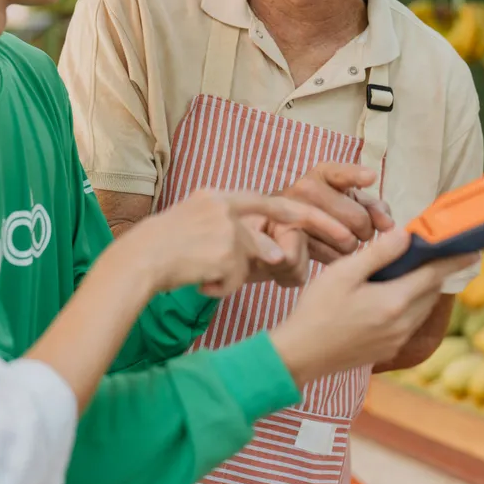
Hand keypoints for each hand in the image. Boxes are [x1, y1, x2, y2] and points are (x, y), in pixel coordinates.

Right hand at [124, 190, 356, 297]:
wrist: (135, 263)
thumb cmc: (161, 253)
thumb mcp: (197, 230)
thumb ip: (234, 235)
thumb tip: (273, 255)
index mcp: (219, 197)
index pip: (270, 201)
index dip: (304, 212)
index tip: (334, 219)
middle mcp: (224, 205)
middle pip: (279, 216)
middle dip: (318, 227)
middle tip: (348, 240)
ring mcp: (225, 227)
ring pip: (254, 257)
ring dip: (232, 273)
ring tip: (204, 275)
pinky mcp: (223, 250)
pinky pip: (234, 279)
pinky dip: (218, 286)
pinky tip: (196, 281)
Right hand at [268, 232, 476, 386]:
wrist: (301, 355)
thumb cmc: (317, 310)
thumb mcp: (342, 274)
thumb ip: (378, 254)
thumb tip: (406, 236)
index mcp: (394, 302)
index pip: (434, 276)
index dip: (454, 260)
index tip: (473, 250)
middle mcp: (402, 324)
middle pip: (431, 293)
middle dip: (439, 273)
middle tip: (443, 254)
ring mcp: (396, 340)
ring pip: (422, 309)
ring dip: (425, 290)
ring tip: (421, 271)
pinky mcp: (388, 349)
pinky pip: (410, 323)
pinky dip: (412, 306)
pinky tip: (396, 296)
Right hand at [278, 162, 395, 263]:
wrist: (279, 225)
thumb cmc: (324, 208)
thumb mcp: (347, 199)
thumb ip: (373, 207)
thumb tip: (389, 225)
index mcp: (323, 173)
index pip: (342, 173)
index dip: (357, 176)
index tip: (371, 178)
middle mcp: (305, 188)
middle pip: (358, 218)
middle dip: (365, 230)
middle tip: (356, 231)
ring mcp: (294, 212)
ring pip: (346, 240)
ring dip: (350, 246)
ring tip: (338, 239)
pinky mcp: (289, 239)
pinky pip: (330, 256)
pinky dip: (335, 257)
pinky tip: (326, 250)